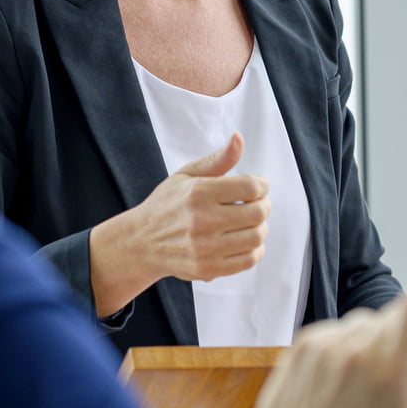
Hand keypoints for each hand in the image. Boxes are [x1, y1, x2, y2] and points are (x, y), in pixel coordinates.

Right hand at [88, 132, 268, 316]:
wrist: (142, 243)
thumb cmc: (168, 204)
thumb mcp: (187, 175)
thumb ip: (218, 159)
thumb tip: (239, 138)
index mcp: (198, 193)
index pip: (250, 186)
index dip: (262, 184)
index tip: (259, 185)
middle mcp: (202, 221)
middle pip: (258, 213)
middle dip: (264, 204)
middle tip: (257, 203)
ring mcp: (205, 248)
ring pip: (257, 237)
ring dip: (261, 227)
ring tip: (251, 222)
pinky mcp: (207, 269)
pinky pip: (249, 260)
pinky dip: (255, 250)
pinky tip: (245, 241)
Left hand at [229, 293, 406, 407]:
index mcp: (391, 372)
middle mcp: (355, 351)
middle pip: (392, 314)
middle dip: (399, 338)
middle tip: (391, 377)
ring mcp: (323, 347)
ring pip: (361, 324)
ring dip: (367, 345)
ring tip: (358, 388)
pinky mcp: (299, 348)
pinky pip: (333, 333)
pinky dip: (339, 351)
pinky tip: (335, 387)